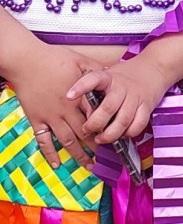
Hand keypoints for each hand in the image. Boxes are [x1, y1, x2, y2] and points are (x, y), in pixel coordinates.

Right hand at [9, 44, 101, 170]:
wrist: (26, 61)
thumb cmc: (54, 58)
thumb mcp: (81, 60)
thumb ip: (96, 70)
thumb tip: (111, 74)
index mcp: (79, 96)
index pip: (97, 115)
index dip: (106, 125)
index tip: (115, 133)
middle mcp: (66, 110)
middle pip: (84, 132)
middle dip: (96, 145)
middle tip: (106, 155)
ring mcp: (50, 116)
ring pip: (66, 140)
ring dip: (78, 154)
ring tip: (88, 165)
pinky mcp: (36, 119)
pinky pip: (43, 140)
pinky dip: (50, 153)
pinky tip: (56, 163)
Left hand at [67, 56, 170, 143]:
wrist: (155, 67)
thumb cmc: (126, 75)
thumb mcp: (109, 76)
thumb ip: (95, 90)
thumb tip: (81, 112)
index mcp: (109, 77)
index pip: (93, 79)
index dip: (81, 87)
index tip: (68, 96)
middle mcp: (123, 87)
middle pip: (108, 108)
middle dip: (95, 124)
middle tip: (87, 130)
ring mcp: (136, 97)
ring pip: (123, 121)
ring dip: (110, 134)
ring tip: (101, 138)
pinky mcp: (147, 106)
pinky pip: (138, 125)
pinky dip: (129, 133)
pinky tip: (122, 134)